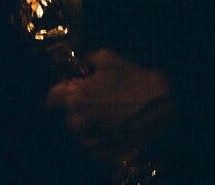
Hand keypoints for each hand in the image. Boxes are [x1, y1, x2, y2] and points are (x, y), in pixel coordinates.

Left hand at [46, 48, 173, 167]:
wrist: (162, 106)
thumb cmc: (134, 79)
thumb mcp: (108, 58)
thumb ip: (87, 59)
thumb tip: (80, 63)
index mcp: (76, 99)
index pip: (52, 98)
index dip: (60, 91)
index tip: (69, 89)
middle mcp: (79, 123)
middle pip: (69, 115)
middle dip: (80, 106)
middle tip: (100, 98)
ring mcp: (92, 142)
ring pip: (83, 131)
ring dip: (91, 123)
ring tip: (113, 113)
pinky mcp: (105, 156)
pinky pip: (96, 146)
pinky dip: (103, 137)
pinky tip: (119, 126)